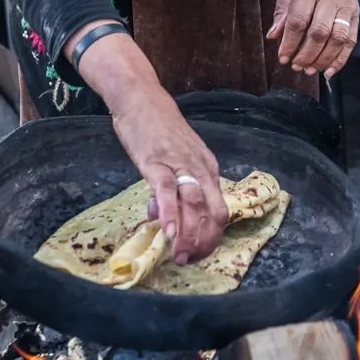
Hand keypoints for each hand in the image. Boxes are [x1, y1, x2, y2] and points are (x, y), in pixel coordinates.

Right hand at [110, 87, 227, 264]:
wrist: (141, 98)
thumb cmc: (157, 129)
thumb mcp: (172, 160)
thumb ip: (170, 188)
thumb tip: (161, 216)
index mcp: (208, 169)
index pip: (219, 209)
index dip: (211, 235)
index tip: (198, 252)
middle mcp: (201, 168)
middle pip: (213, 212)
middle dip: (204, 241)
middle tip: (190, 260)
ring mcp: (181, 165)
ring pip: (195, 205)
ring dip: (190, 235)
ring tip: (180, 255)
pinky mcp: (157, 163)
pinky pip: (169, 193)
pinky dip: (171, 215)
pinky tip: (169, 234)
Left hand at [268, 0, 359, 77]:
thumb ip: (281, 10)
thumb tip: (273, 35)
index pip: (299, 19)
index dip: (290, 41)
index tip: (282, 57)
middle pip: (320, 31)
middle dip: (306, 54)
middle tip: (295, 66)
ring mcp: (346, 8)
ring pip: (337, 38)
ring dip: (322, 59)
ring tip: (308, 70)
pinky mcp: (356, 16)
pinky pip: (351, 41)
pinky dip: (341, 59)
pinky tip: (328, 71)